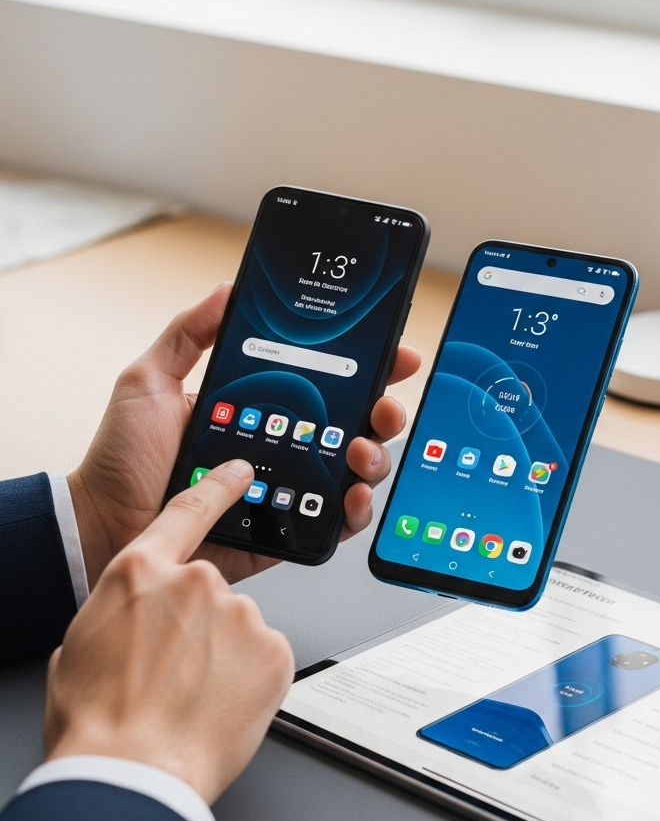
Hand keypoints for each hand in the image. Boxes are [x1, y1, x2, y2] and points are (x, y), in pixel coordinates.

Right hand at [44, 460, 293, 804]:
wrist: (132, 774)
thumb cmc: (98, 721)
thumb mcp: (79, 650)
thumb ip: (115, 617)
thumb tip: (128, 624)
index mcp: (140, 574)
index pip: (186, 512)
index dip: (216, 488)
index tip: (240, 472)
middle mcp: (195, 582)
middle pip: (210, 592)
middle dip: (200, 626)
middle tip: (177, 672)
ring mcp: (240, 613)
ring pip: (240, 627)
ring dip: (225, 655)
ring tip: (194, 697)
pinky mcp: (274, 649)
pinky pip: (265, 657)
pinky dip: (250, 678)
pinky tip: (221, 704)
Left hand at [68, 283, 421, 587]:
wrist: (105, 524)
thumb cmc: (121, 459)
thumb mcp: (149, 381)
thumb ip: (188, 333)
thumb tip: (227, 288)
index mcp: (261, 408)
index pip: (326, 384)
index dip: (366, 368)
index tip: (392, 353)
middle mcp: (283, 446)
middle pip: (355, 426)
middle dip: (384, 413)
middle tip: (383, 408)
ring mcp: (289, 490)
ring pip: (355, 472)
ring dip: (375, 459)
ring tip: (361, 452)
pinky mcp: (285, 532)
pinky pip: (334, 522)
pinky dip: (356, 511)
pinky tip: (352, 496)